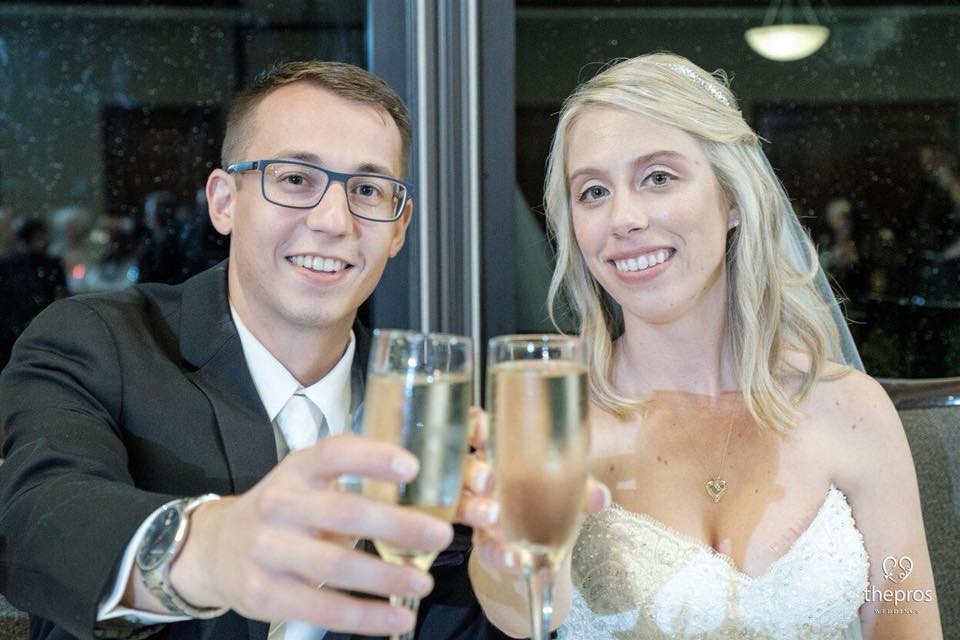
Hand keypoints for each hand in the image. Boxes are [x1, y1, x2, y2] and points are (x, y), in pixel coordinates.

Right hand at [165, 435, 454, 635]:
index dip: (373, 458)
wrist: (214, 548)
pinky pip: (322, 608)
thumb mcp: (308, 480)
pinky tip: (398, 618)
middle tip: (440, 534)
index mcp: (298, 470)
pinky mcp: (264, 594)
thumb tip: (427, 491)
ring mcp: (267, 551)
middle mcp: (280, 505)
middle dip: (397, 525)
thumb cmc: (286, 510)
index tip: (413, 467)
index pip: (334, 454)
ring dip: (386, 576)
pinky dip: (365, 617)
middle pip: (344, 513)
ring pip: (334, 565)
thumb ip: (354, 478)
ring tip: (424, 583)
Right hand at [463, 407, 609, 572]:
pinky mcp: (485, 547)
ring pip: (462, 507)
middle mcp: (481, 482)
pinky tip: (514, 557)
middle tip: (487, 480)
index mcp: (499, 456)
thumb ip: (582, 489)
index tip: (479, 430)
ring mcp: (479, 515)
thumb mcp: (567, 491)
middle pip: (462, 469)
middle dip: (472, 472)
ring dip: (475, 510)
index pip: (479, 432)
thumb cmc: (549, 505)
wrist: (543, 554)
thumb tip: (598, 496)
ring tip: (493, 516)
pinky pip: (484, 549)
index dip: (474, 426)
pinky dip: (500, 554)